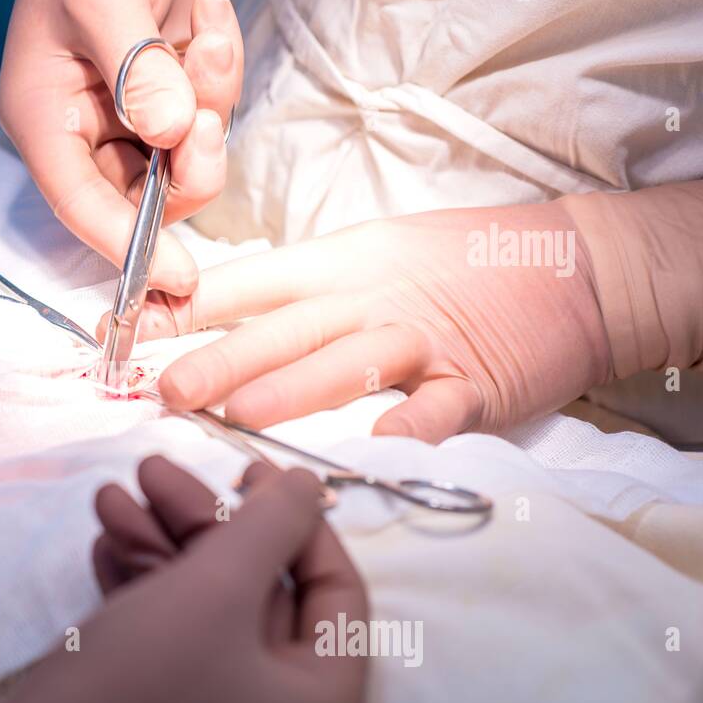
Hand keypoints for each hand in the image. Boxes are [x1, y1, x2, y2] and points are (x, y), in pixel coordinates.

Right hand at [0, 0, 242, 296]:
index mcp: (46, 122)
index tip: (178, 276)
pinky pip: (214, 117)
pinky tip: (206, 16)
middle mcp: (87, 135)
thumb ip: (137, 69)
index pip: (81, 205)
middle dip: (188, 162)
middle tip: (205, 112)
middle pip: (145, 198)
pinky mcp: (174, 101)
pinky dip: (223, 73)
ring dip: (213, 100)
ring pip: (189, 161)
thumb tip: (172, 133)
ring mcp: (134, 121)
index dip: (127, 246)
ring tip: (205, 31)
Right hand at [0, 456, 367, 702]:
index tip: (246, 470)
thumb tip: (305, 484)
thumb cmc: (131, 691)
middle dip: (202, 525)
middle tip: (152, 469)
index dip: (296, 522)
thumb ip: (270, 526)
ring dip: (159, 547)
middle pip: (259, 596)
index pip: (337, 594)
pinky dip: (139, 591)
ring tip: (107, 497)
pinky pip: (167, 647)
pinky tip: (102, 545)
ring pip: (204, 614)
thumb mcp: (212, 591)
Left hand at [127, 201, 614, 441]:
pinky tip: (373, 446)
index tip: (128, 327)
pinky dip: (406, 426)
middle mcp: (369, 299)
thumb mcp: (370, 256)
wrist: (574, 268)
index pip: (247, 283)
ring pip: (348, 364)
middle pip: (284, 330)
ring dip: (293, 392)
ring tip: (241, 419)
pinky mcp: (473, 382)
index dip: (185, 306)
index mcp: (337, 265)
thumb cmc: (457, 265)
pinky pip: (434, 408)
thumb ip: (300, 292)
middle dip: (221, 360)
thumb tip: (213, 317)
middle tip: (166, 391)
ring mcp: (422, 341)